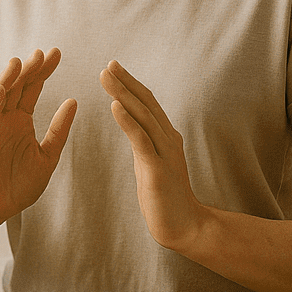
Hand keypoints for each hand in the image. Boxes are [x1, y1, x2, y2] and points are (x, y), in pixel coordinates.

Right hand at [0, 49, 77, 231]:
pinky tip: (0, 90)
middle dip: (29, 70)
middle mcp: (4, 119)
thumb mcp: (47, 157)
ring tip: (19, 62)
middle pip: (16, 87)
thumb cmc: (19, 186)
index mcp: (21, 120)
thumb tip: (73, 101)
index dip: (44, 71)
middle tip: (44, 52)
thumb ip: (59, 131)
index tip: (57, 53)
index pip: (32, 88)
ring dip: (6, 80)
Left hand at [100, 60, 204, 250]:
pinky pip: (140, 140)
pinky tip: (114, 107)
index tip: (113, 69)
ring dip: (123, 94)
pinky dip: (127, 121)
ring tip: (106, 78)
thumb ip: (144, 144)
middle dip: (126, 82)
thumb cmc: (165, 196)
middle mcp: (168, 139)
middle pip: (145, 103)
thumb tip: (131, 127)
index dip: (131, 84)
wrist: (185, 226)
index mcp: (166, 137)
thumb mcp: (151, 163)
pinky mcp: (157, 169)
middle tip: (107, 65)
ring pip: (142, 116)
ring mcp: (164, 153)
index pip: (147, 104)